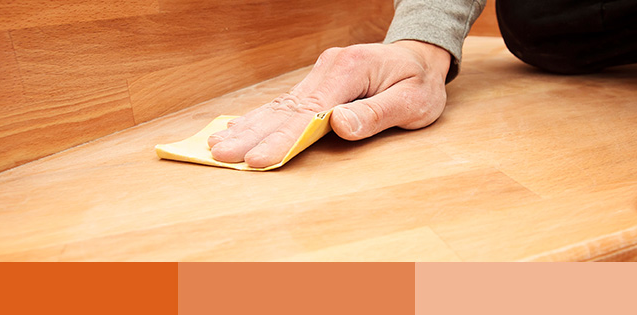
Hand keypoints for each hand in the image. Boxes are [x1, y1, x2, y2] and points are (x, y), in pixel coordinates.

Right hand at [208, 40, 450, 166]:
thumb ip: (377, 114)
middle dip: (253, 135)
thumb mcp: (414, 101)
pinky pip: (284, 104)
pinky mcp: (316, 85)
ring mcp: (320, 75)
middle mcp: (328, 69)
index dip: (282, 138)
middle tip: (221, 156)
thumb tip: (338, 124)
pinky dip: (260, 119)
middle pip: (285, 108)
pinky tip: (237, 129)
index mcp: (350, 70)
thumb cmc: (419, 82)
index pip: (309, 111)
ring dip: (248, 128)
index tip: (259, 159)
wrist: (419, 58)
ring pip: (279, 106)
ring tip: (216, 146)